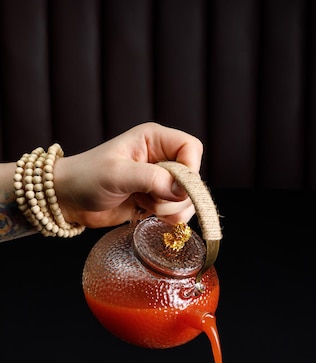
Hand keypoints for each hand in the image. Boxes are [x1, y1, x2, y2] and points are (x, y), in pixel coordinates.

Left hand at [54, 122, 203, 228]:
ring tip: (143, 204)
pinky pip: (178, 212)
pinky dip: (167, 218)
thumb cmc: (86, 178)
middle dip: (177, 196)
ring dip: (171, 209)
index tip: (172, 188)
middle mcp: (162, 157)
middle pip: (193, 178)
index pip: (191, 148)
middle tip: (149, 199)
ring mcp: (160, 180)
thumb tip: (180, 191)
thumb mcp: (117, 174)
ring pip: (188, 198)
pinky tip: (145, 212)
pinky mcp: (156, 200)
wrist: (69, 200)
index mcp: (154, 139)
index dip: (189, 170)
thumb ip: (151, 178)